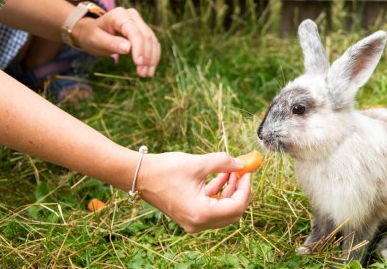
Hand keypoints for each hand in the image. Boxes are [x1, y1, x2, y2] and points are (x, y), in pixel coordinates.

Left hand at [71, 6, 159, 76]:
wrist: (91, 32)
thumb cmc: (91, 35)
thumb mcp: (96, 40)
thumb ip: (111, 43)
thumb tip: (128, 48)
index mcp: (119, 15)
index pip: (134, 32)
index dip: (139, 48)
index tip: (139, 64)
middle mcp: (132, 16)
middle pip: (146, 36)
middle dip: (146, 56)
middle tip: (142, 74)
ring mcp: (139, 22)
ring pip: (152, 40)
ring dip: (152, 58)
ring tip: (146, 74)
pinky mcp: (142, 30)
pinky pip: (152, 43)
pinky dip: (152, 56)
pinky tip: (150, 69)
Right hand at [138, 152, 252, 232]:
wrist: (139, 175)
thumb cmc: (164, 170)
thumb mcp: (198, 163)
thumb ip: (223, 163)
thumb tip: (242, 164)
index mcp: (200, 214)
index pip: (236, 206)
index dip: (245, 187)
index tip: (247, 170)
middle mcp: (198, 223)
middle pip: (232, 212)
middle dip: (240, 190)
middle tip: (243, 171)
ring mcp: (193, 221)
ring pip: (222, 209)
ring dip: (230, 189)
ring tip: (232, 168)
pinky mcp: (189, 214)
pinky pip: (211, 206)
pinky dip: (218, 192)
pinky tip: (221, 174)